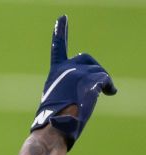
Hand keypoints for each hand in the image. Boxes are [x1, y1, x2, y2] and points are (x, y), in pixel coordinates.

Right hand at [31, 15, 116, 149]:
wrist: (54, 127)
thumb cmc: (53, 121)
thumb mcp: (54, 99)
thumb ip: (66, 88)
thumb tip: (79, 100)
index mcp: (55, 73)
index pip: (58, 49)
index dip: (60, 33)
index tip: (62, 18)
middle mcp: (65, 68)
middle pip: (86, 58)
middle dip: (94, 68)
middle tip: (99, 84)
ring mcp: (77, 73)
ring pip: (98, 70)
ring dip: (102, 82)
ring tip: (102, 94)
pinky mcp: (89, 79)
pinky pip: (105, 79)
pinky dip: (109, 86)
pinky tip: (109, 93)